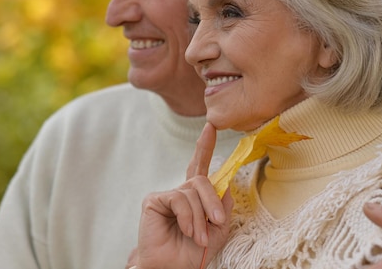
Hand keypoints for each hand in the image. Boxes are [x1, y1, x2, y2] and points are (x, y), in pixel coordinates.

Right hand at [134, 123, 232, 268]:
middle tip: (216, 223)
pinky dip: (187, 217)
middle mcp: (181, 193)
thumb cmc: (190, 254)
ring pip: (193, 191)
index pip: (201, 168)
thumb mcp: (216, 233)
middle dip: (212, 201)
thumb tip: (227, 190)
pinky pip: (179, 199)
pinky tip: (185, 231)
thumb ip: (223, 211)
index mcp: (195, 198)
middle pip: (202, 180)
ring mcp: (167, 195)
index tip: (211, 127)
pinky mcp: (154, 200)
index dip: (205, 147)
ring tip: (197, 238)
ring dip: (200, 218)